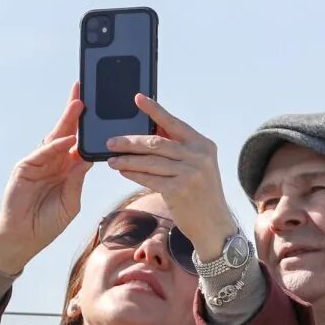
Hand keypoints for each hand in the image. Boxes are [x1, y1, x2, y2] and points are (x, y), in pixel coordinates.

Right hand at [0, 85, 95, 275]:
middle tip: (85, 92)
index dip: (88, 126)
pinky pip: (43, 153)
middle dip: (75, 112)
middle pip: (67, 132)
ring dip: (66, 121)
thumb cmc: (48, 222)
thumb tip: (89, 157)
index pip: (80, 142)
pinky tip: (67, 138)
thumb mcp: (71, 201)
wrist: (24, 237)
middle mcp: (54, 161)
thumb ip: (78, 179)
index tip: (100, 110)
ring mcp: (38, 162)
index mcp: (67, 168)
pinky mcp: (25, 168)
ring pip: (55, 137)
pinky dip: (55, 146)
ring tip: (79, 104)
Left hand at [105, 95, 238, 260]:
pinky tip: (122, 171)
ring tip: (111, 158)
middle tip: (111, 141)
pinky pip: (150, 179)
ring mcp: (190, 173)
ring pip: (150, 161)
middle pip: (157, 143)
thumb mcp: (197, 166)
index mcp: (203, 144)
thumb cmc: (200, 194)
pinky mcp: (180, 191)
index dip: (154, 110)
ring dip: (127, 159)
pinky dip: (134, 174)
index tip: (137, 99)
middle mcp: (199, 156)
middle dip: (130, 141)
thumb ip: (178, 149)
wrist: (214, 225)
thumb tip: (148, 132)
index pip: (174, 123)